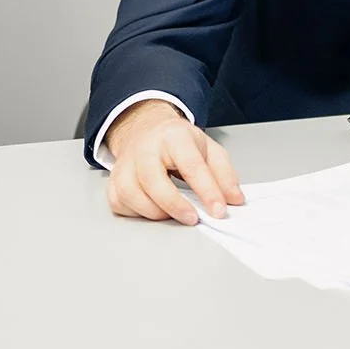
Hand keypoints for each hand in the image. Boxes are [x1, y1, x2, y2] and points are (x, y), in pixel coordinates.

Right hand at [101, 99, 245, 224]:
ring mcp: (126, 163)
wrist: (146, 129)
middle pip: (153, 180)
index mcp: (174, 136)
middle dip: (175, 205)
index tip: (219, 210)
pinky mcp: (114, 180)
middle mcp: (145, 148)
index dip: (207, 190)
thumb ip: (224, 174)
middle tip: (193, 218)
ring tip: (174, 213)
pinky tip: (152, 209)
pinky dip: (136, 213)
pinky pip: (120, 203)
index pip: (191, 165)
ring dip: (155, 212)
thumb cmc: (178, 143)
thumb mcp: (208, 149)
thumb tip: (235, 199)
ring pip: (132, 194)